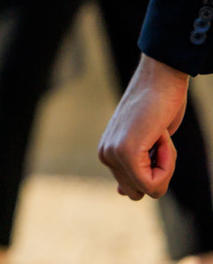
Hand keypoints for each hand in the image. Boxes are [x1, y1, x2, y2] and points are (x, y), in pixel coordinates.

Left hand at [99, 53, 190, 199]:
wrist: (161, 79)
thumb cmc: (158, 108)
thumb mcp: (146, 143)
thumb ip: (134, 167)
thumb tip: (123, 194)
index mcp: (108, 154)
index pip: (136, 190)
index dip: (157, 172)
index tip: (155, 142)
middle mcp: (105, 156)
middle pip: (142, 193)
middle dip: (160, 173)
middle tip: (158, 140)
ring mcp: (112, 154)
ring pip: (151, 189)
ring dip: (166, 167)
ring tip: (158, 135)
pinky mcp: (125, 153)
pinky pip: (154, 182)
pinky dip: (168, 162)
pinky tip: (160, 135)